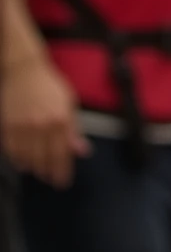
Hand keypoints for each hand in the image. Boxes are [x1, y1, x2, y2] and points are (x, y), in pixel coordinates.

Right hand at [2, 44, 87, 185]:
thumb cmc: (49, 85)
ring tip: (37, 173)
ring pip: (27, 156)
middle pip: (44, 159)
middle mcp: (42, 125)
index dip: (63, 171)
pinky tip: (21, 163)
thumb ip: (75, 130)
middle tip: (51, 180)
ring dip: (33, 168)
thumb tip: (82, 151)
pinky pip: (11, 148)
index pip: (63, 154)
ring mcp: (23, 125)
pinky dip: (16, 159)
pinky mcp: (8, 123)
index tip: (63, 182)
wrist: (24, 69)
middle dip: (48, 173)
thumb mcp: (69, 104)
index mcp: (61, 120)